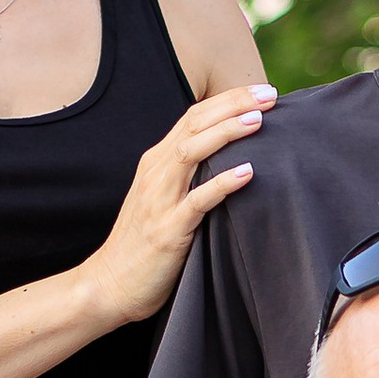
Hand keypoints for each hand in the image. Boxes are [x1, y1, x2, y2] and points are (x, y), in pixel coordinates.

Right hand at [84, 83, 275, 327]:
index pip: (193, 117)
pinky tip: (248, 173)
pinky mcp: (167, 230)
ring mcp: (159, 200)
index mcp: (156, 163)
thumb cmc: (144, 246)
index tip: (261, 92)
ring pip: (192, 151)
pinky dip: (222, 184)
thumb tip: (231, 164)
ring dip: (227, 132)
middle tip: (269, 95)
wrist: (109, 285)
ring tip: (259, 120)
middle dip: (232, 105)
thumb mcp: (163, 201)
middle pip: (195, 124)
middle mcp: (156, 173)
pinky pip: (197, 200)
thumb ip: (189, 179)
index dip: (227, 101)